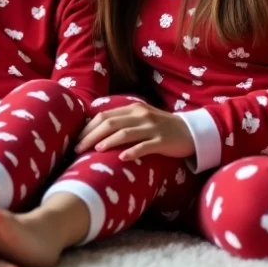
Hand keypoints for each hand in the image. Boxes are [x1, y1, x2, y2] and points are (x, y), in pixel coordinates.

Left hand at [76, 101, 195, 161]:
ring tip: (94, 151)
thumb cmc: (161, 128)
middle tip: (77, 148)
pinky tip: (122, 158)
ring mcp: (152, 128)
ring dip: (108, 141)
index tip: (76, 140)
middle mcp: (140, 116)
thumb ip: (122, 121)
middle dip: (91, 136)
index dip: (88, 128)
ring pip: (125, 133)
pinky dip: (132, 151)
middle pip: (110, 123)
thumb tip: (96, 131)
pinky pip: (145, 146)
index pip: (104, 116)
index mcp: (133, 108)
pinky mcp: (162, 141)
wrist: (191, 131)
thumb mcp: (140, 119)